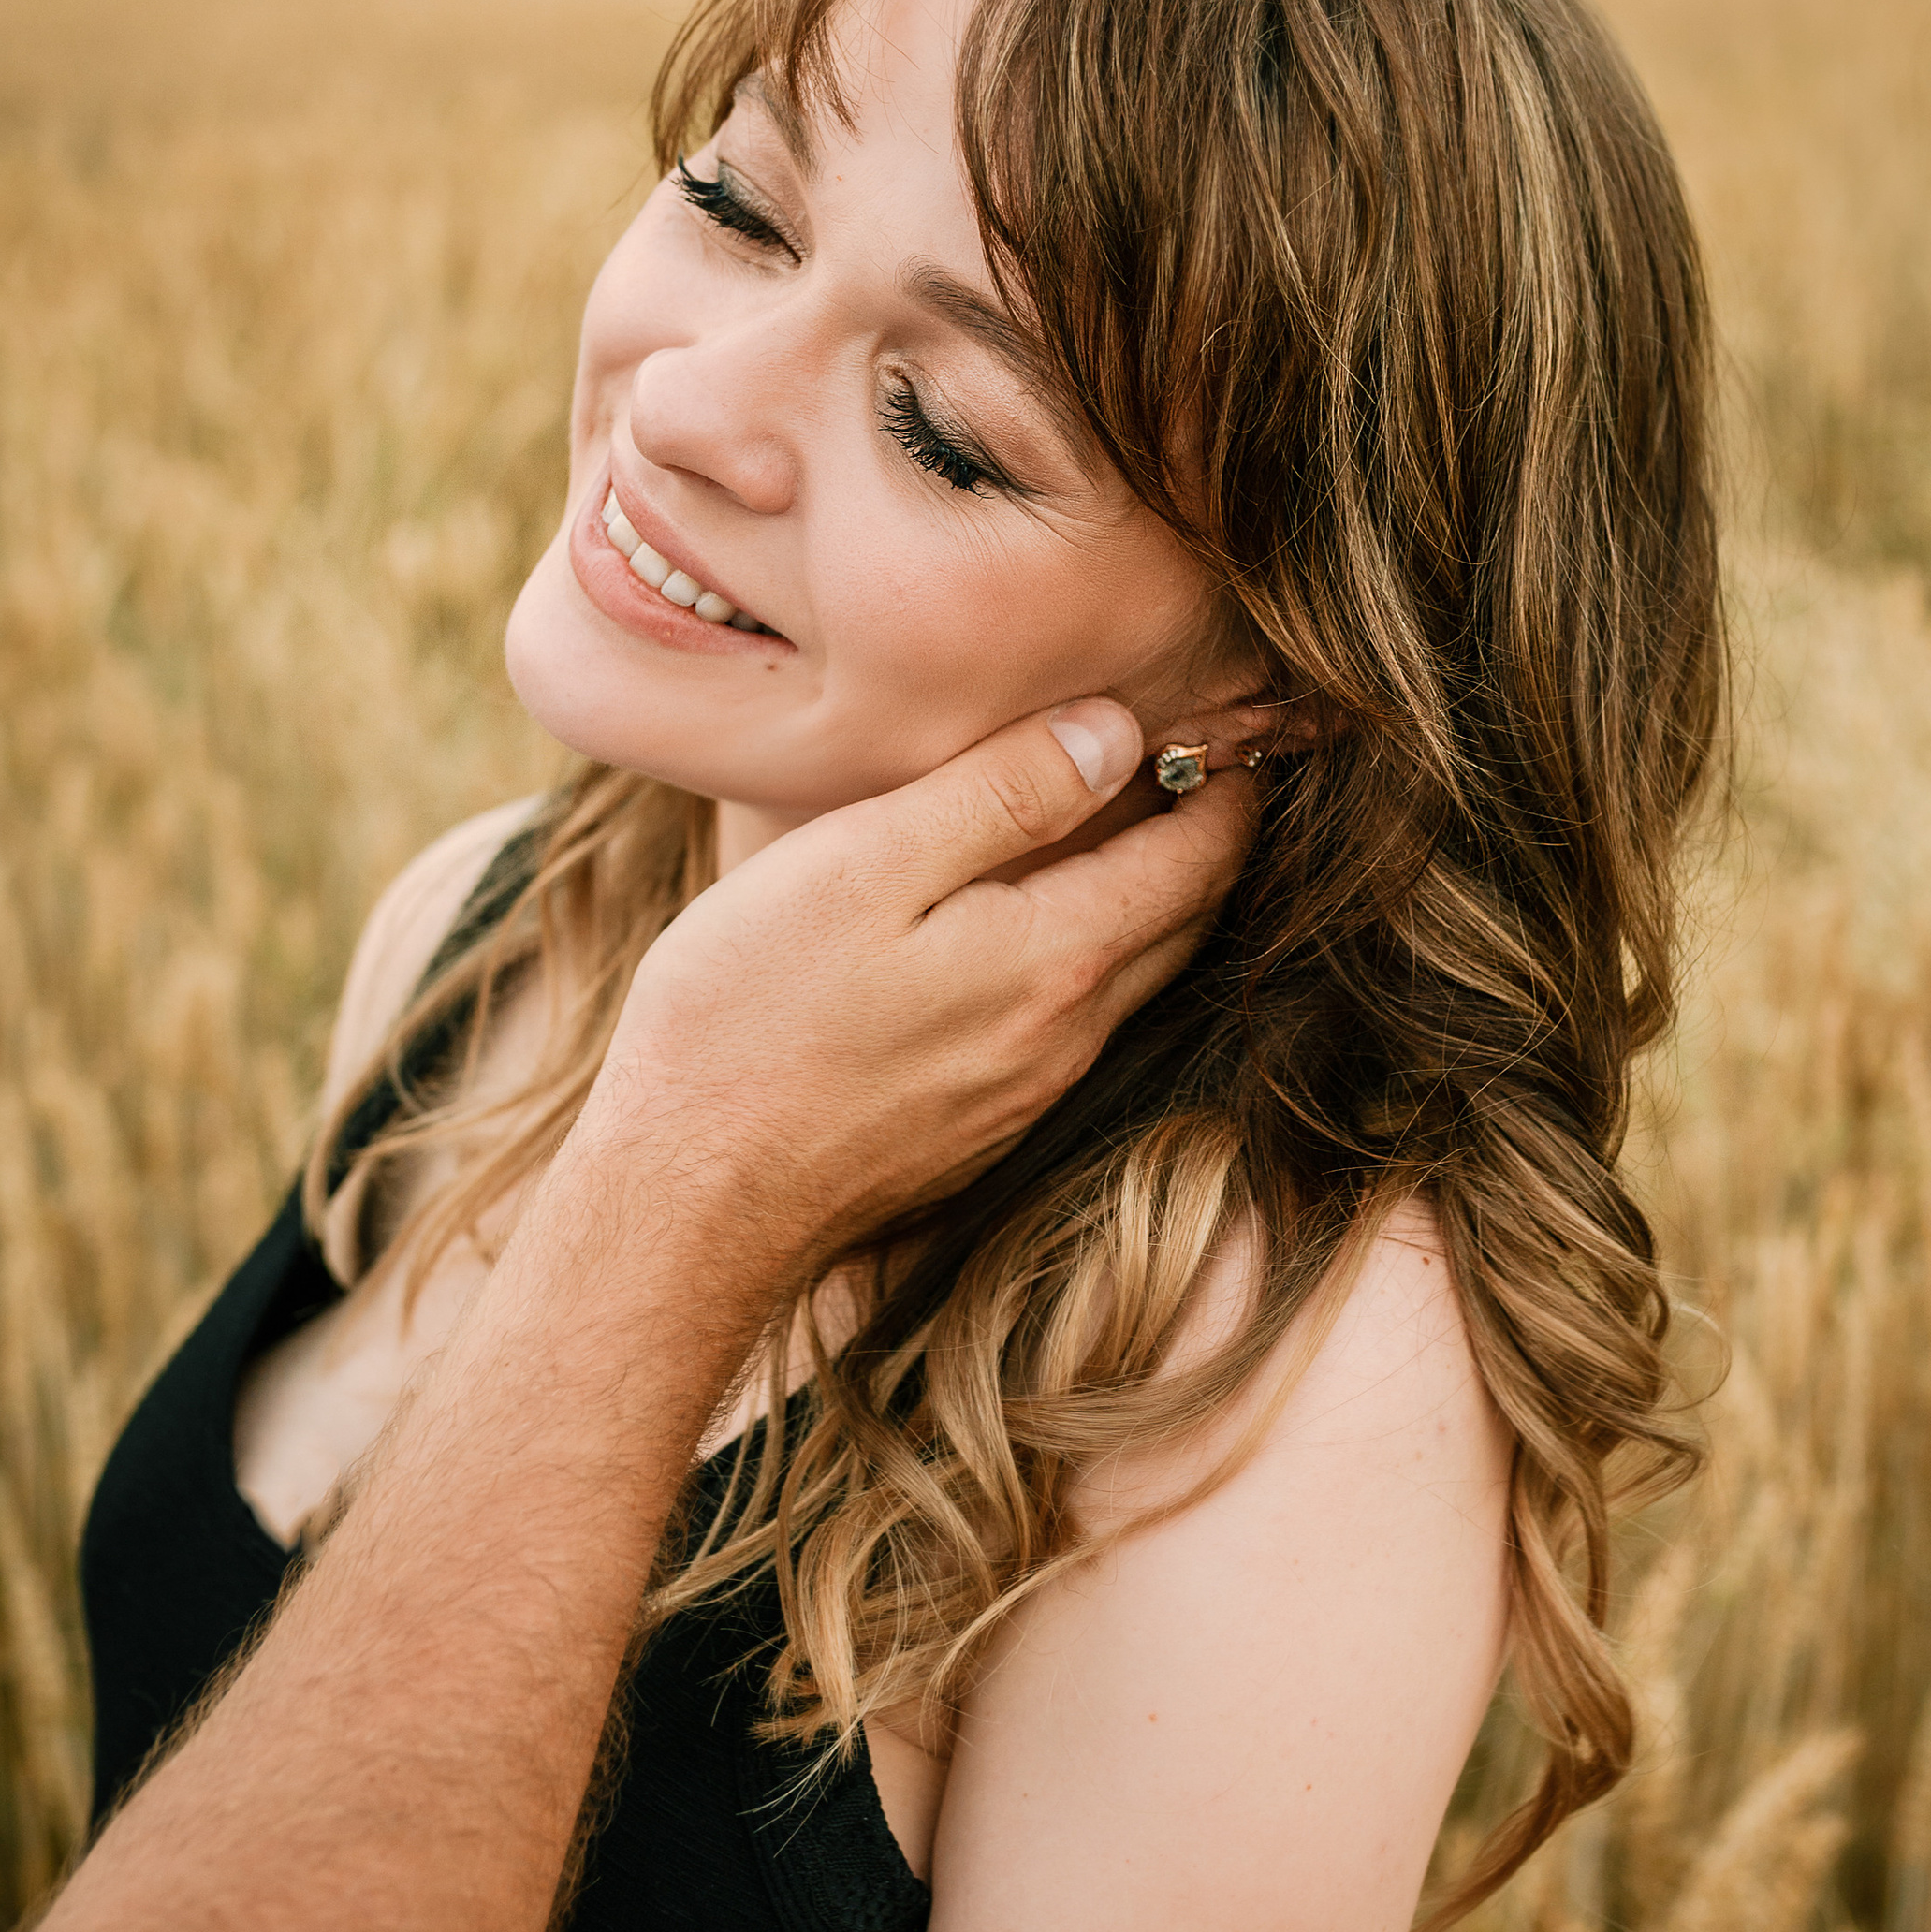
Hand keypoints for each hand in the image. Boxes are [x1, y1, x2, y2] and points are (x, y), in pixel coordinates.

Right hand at [582, 701, 1257, 1268]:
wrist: (688, 1204)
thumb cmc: (749, 1019)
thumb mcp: (865, 865)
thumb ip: (999, 795)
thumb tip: (1115, 734)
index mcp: (1057, 958)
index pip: (1199, 860)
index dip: (1231, 785)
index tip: (1242, 728)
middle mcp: (1067, 1037)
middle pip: (1185, 924)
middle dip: (1209, 842)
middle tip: (1205, 769)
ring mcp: (1026, 1095)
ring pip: (1130, 981)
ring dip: (1151, 905)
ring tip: (1129, 830)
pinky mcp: (978, 1133)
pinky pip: (1070, 1029)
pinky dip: (1086, 962)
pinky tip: (1031, 932)